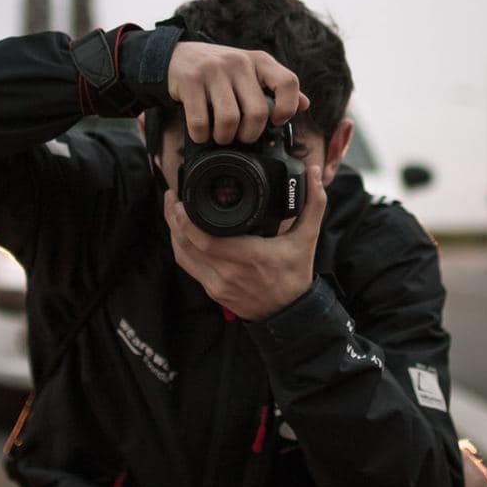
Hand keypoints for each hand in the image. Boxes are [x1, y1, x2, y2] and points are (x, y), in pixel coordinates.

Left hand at [164, 163, 325, 320]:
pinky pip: (188, 267)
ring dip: (173, 232)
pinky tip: (180, 233)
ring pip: (183, 256)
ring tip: (172, 210)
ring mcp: (218, 284)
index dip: (186, 220)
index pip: (205, 240)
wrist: (290, 313)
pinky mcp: (213, 291)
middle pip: (186, 245)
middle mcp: (228, 272)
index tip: (181, 198)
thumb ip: (313, 204)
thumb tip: (316, 173)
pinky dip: (181, 248)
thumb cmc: (296, 275)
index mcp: (250, 256)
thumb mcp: (307, 238)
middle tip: (171, 196)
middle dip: (173, 219)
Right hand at [167, 41, 308, 143]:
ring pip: (230, 120)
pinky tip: (201, 133)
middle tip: (241, 137)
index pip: (288, 82)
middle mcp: (239, 62)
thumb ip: (276, 88)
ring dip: (225, 138)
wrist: (177, 56)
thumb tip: (304, 104)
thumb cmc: (220, 71)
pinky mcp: (191, 80)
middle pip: (258, 112)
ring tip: (221, 136)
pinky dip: (201, 136)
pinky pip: (201, 121)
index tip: (277, 121)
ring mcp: (214, 69)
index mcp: (260, 60)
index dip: (288, 107)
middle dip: (250, 135)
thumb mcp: (250, 73)